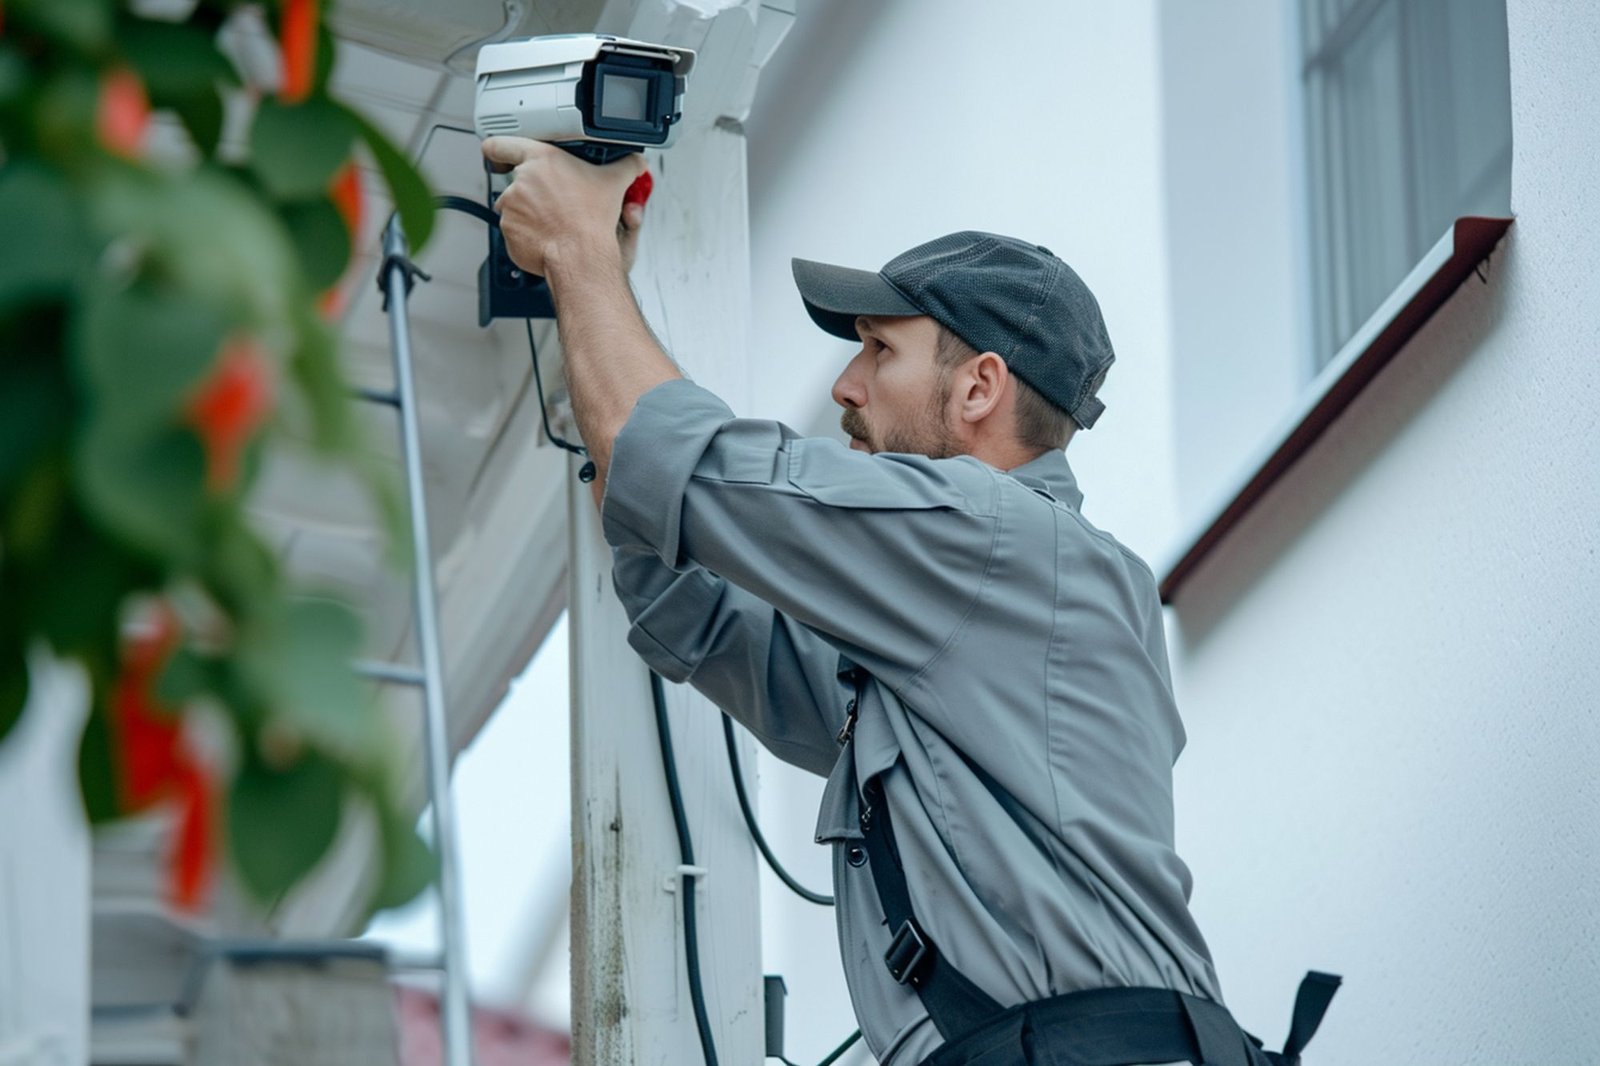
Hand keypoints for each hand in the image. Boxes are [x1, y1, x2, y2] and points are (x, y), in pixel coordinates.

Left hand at [481, 137, 646, 277]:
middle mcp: (521, 182)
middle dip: (531, 192)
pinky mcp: (508, 232)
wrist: (581, 257)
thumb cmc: (591, 222)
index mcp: (542, 160)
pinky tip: (548, 237)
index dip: (498, 150)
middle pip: (516, 182)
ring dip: (529, 214)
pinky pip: (515, 231)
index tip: (498, 156)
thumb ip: (626, 167)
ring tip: (554, 223)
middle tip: (553, 203)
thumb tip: (636, 163)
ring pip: (516, 208)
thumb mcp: (615, 184)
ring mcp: (511, 208)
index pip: (501, 144)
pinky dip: (528, 234)